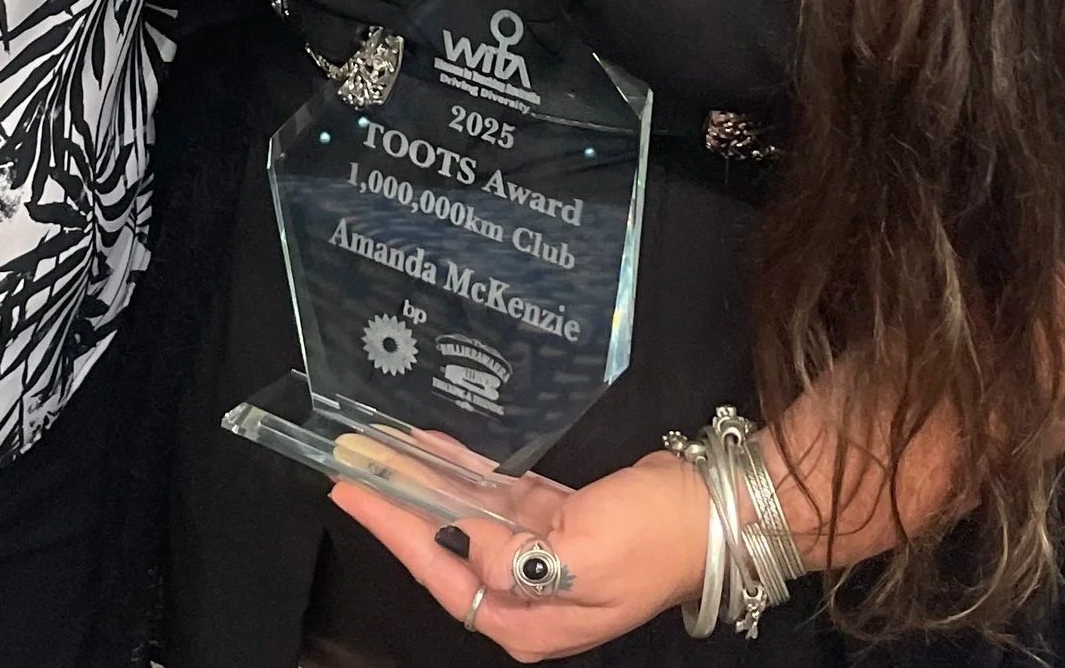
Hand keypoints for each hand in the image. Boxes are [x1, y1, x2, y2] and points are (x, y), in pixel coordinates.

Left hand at [330, 451, 711, 660]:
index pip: (438, 571)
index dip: (392, 528)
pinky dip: (462, 470)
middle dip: (398, 501)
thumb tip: (460, 540)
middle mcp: (525, 592)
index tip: (352, 490)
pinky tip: (434, 447)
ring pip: (463, 515)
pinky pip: (493, 495)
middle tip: (353, 461)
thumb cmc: (651, 540)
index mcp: (527, 618)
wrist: (712, 513)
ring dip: (425, 480)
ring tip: (381, 446)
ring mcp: (538, 555)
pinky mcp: (554, 520)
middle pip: (443, 544)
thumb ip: (512, 555)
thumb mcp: (580, 555)